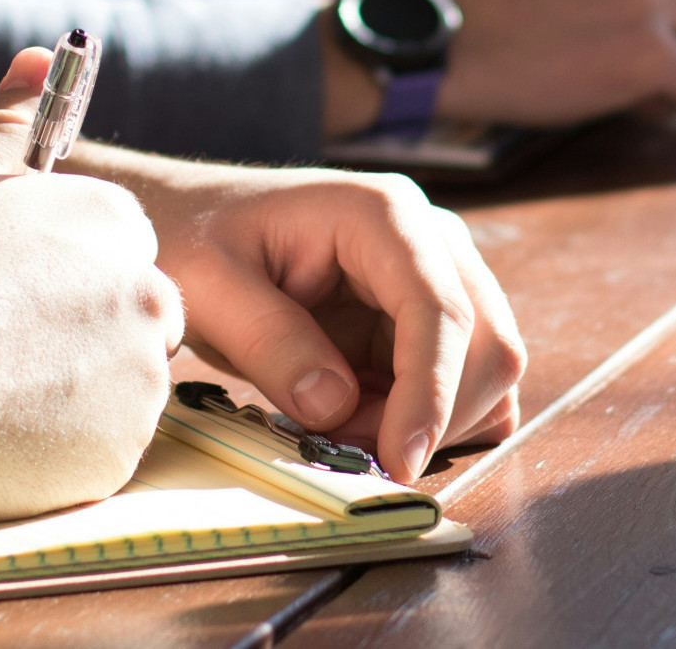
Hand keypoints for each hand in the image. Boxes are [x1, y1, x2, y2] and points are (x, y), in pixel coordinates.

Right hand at [0, 48, 183, 522]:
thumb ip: (9, 120)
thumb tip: (38, 56)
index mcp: (113, 222)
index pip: (119, 249)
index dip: (61, 277)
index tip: (10, 297)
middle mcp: (147, 293)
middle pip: (135, 317)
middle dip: (82, 334)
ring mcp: (141, 376)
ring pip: (122, 384)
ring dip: (74, 390)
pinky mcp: (124, 449)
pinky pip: (106, 447)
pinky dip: (63, 446)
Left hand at [60, 148, 525, 482]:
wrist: (188, 222)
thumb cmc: (194, 239)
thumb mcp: (208, 287)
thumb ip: (271, 343)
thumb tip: (335, 406)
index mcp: (382, 214)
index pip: (439, 309)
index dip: (430, 392)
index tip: (399, 461)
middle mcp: (430, 239)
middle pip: (487, 343)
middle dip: (432, 415)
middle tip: (346, 449)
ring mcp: (437, 277)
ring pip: (486, 370)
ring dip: (428, 422)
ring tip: (340, 427)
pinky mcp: (428, 319)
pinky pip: (465, 383)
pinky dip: (429, 420)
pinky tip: (365, 421)